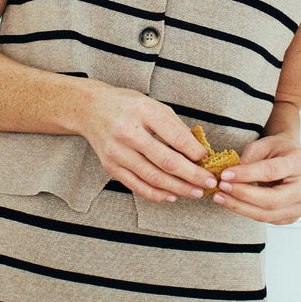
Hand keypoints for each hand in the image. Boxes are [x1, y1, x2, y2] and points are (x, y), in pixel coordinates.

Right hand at [81, 86, 216, 203]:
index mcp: (144, 111)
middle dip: (192, 175)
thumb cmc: (127, 105)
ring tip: (196, 192)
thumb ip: (175, 127)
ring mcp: (117, 151)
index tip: (207, 159)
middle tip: (210, 182)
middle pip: (166, 161)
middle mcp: (128, 132)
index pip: (176, 137)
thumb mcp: (153, 105)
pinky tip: (172, 196)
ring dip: (178, 188)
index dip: (195, 152)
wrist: (91, 109)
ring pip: (153, 178)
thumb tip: (198, 152)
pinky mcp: (110, 166)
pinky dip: (157, 194)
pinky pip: (137, 186)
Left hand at [212, 133, 300, 223]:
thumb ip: (249, 158)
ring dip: (240, 207)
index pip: (272, 172)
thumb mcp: (263, 144)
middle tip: (222, 187)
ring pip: (267, 214)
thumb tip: (231, 177)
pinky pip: (266, 218)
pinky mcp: (291, 216)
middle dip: (242, 195)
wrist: (290, 158)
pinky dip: (246, 211)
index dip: (247, 174)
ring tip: (221, 197)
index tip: (225, 174)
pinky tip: (232, 202)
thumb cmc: (278, 150)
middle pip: (272, 199)